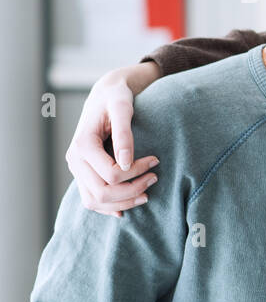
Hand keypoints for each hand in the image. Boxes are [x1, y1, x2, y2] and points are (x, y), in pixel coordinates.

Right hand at [66, 62, 162, 217]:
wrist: (105, 95)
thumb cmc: (115, 98)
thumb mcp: (122, 108)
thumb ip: (124, 134)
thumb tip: (126, 164)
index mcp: (82, 145)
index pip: (111, 174)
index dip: (137, 172)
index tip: (156, 161)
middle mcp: (74, 159)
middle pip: (102, 192)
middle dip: (132, 191)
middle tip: (155, 178)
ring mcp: (76, 169)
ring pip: (94, 201)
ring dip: (122, 202)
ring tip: (147, 193)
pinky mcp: (82, 173)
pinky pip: (91, 199)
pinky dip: (109, 206)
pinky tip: (127, 206)